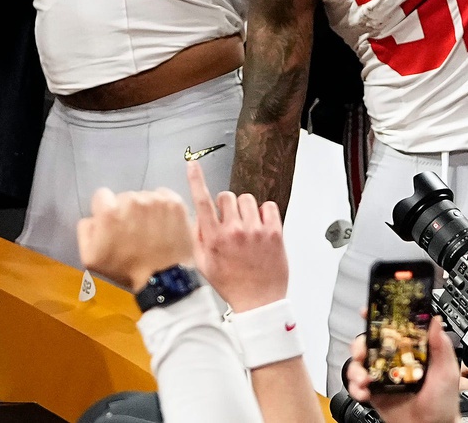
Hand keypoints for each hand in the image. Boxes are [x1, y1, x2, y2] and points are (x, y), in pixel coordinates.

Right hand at [76, 187, 196, 291]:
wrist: (163, 282)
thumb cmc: (124, 269)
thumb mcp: (90, 256)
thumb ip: (86, 228)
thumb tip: (94, 216)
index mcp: (109, 212)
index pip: (102, 196)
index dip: (106, 210)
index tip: (113, 225)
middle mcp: (132, 201)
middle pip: (125, 197)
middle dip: (126, 211)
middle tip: (133, 232)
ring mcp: (156, 202)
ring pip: (145, 197)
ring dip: (145, 210)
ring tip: (150, 231)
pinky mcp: (175, 205)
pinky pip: (165, 196)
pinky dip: (163, 206)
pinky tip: (163, 223)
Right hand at [187, 160, 287, 311]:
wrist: (260, 302)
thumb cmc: (232, 285)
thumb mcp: (204, 264)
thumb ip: (196, 238)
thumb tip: (196, 217)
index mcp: (214, 238)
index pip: (201, 201)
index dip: (195, 179)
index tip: (192, 165)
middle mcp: (234, 231)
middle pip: (227, 196)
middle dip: (227, 206)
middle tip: (231, 222)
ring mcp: (256, 231)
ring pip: (247, 199)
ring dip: (245, 209)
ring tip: (247, 227)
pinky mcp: (275, 233)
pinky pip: (269, 206)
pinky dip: (265, 213)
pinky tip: (261, 227)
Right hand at [346, 316, 461, 422]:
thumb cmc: (443, 403)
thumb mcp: (446, 372)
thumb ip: (440, 346)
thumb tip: (436, 321)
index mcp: (409, 352)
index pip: (391, 330)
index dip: (378, 319)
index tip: (369, 312)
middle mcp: (393, 361)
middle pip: (368, 343)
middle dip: (360, 344)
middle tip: (362, 352)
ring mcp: (382, 376)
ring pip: (359, 363)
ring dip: (355, 368)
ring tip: (363, 378)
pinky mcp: (374, 392)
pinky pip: (357, 385)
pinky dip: (355, 387)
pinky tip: (363, 390)